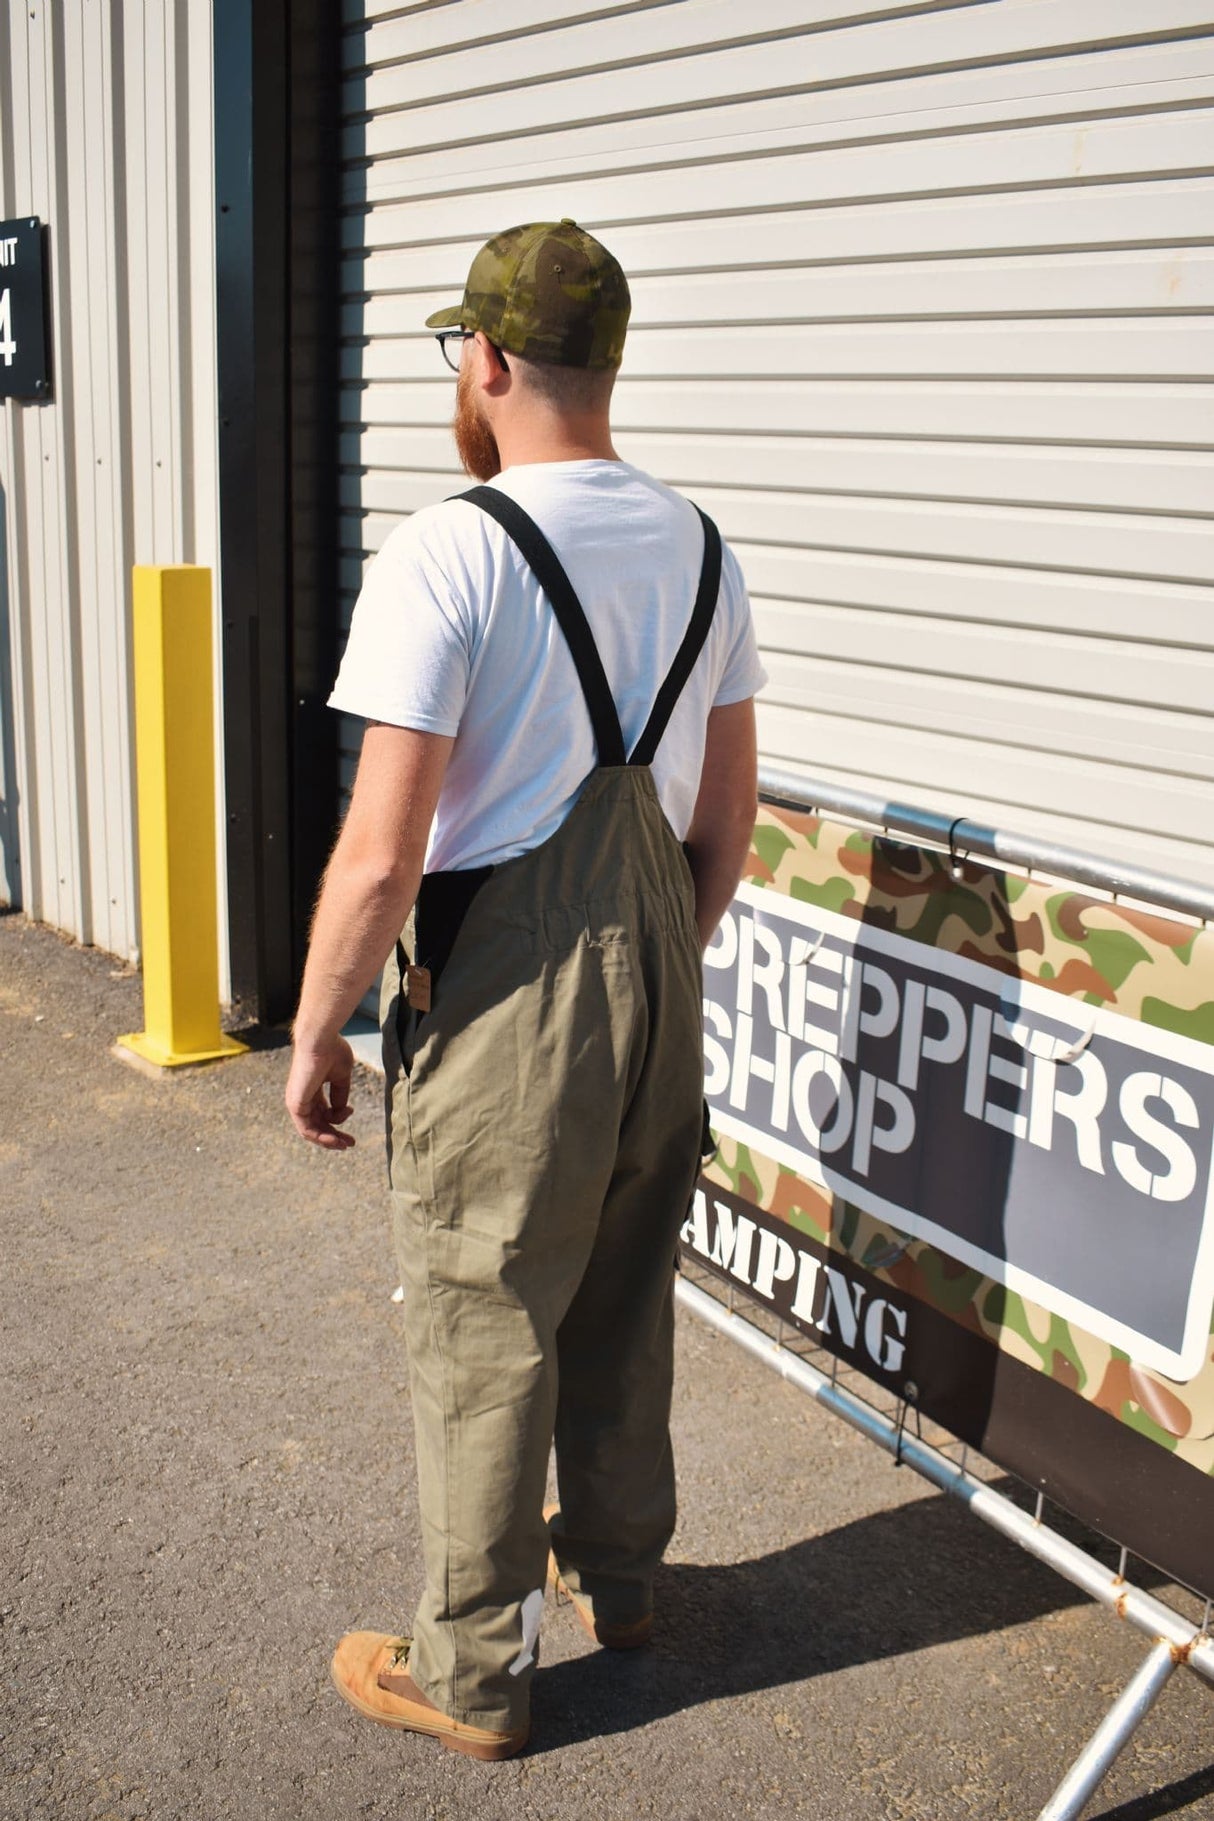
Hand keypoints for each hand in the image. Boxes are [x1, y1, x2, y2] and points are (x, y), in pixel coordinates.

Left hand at [286, 1035, 355, 1149]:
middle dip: (334, 1135)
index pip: (321, 1112)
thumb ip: (340, 1095)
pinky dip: (321, 1137)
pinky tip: (334, 1139)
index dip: (337, 1119)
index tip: (352, 1112)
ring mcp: (297, 1102)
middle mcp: (302, 1098)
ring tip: (344, 1145)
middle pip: (317, 1125)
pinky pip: (306, 1129)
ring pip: (311, 1131)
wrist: (320, 1040)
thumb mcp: (341, 1077)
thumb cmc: (331, 1050)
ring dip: (329, 1140)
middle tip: (350, 1143)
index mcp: (311, 1089)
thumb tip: (342, 1111)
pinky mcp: (296, 1104)